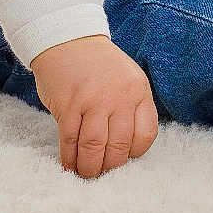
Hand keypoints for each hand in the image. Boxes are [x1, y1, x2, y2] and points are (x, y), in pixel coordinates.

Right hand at [27, 35, 159, 178]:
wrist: (67, 38)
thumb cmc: (98, 64)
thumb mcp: (127, 78)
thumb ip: (131, 107)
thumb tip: (126, 147)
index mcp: (138, 91)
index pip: (145, 134)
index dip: (133, 153)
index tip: (122, 158)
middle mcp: (119, 97)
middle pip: (119, 146)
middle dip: (110, 166)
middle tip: (102, 172)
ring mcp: (93, 101)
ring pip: (94, 147)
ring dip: (89, 167)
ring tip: (86, 174)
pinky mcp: (69, 105)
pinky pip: (71, 140)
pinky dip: (70, 157)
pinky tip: (69, 164)